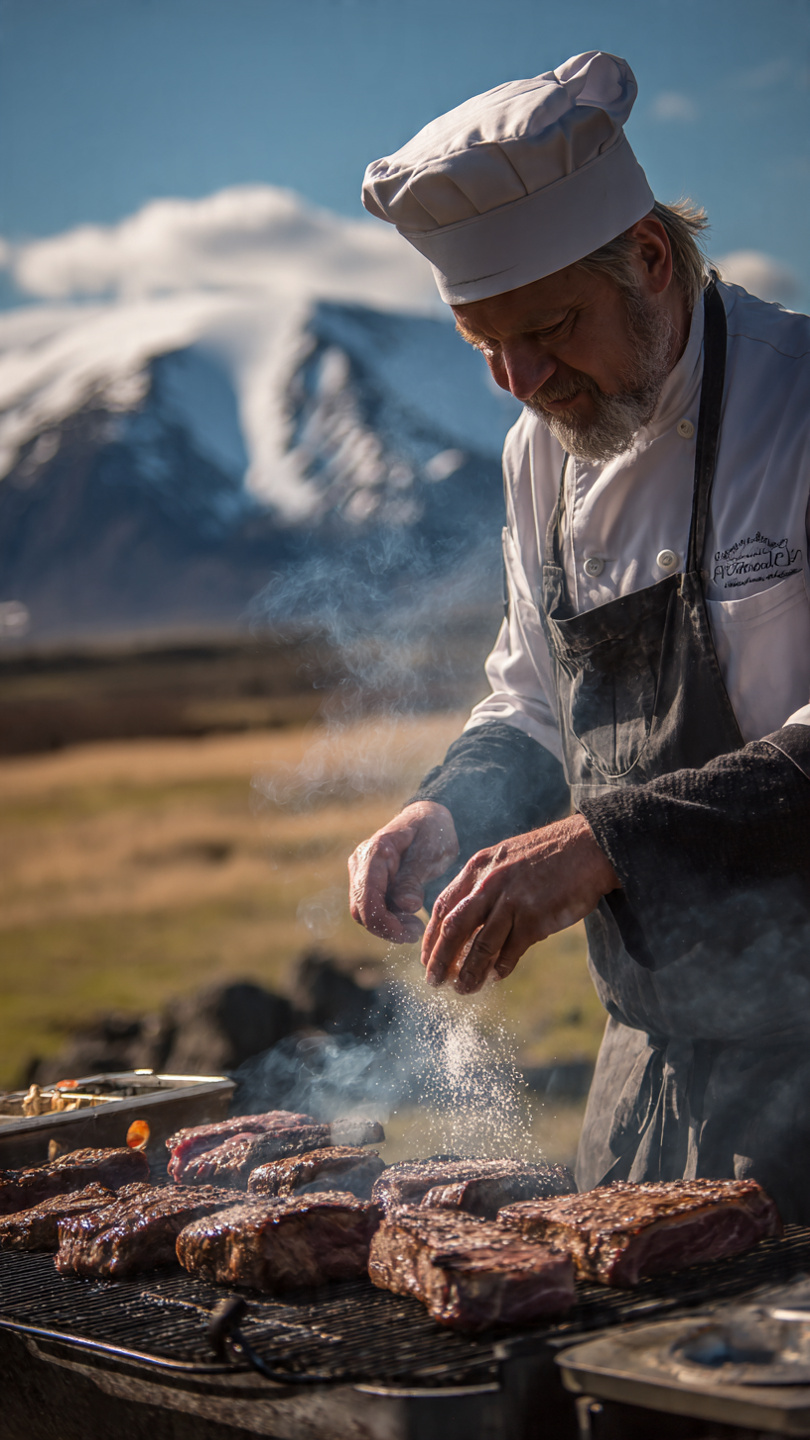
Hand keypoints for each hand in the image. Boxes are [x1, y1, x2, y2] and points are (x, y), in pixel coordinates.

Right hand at [349, 801, 458, 943]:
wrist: (430, 819)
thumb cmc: (433, 832)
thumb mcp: (430, 854)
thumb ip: (414, 880)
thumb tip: (405, 906)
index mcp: (376, 851)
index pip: (368, 897)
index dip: (384, 922)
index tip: (408, 934)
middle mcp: (361, 862)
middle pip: (361, 908)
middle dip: (386, 927)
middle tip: (415, 933)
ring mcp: (362, 871)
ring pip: (364, 911)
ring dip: (388, 925)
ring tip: (415, 927)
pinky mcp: (368, 881)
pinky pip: (371, 907)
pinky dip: (388, 919)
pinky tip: (408, 919)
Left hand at [421, 813, 619, 991]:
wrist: (588, 847)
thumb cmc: (547, 855)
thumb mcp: (505, 858)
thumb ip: (483, 884)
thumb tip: (466, 921)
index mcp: (478, 867)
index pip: (443, 906)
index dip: (431, 936)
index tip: (427, 958)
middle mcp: (489, 883)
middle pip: (453, 928)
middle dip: (439, 959)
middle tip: (433, 981)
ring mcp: (512, 901)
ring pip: (480, 946)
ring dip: (468, 972)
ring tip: (462, 989)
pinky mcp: (534, 918)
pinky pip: (510, 951)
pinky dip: (500, 968)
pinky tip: (496, 977)